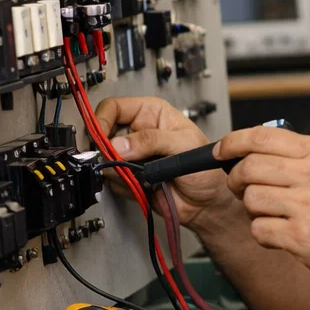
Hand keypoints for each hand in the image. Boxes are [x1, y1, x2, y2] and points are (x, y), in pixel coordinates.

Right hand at [95, 95, 232, 227]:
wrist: (208, 202)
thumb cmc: (207, 168)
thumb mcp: (184, 145)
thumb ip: (152, 140)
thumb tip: (120, 144)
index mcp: (151, 113)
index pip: (114, 107)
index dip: (102, 120)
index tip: (101, 138)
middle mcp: (138, 132)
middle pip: (103, 133)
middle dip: (108, 150)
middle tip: (121, 160)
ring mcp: (132, 156)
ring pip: (105, 159)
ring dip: (119, 170)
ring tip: (143, 174)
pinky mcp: (129, 176)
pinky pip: (112, 179)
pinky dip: (123, 184)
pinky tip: (144, 184)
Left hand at [217, 126, 309, 300]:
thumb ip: (306, 159)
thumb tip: (259, 153)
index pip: (262, 137)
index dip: (233, 143)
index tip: (221, 151)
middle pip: (249, 167)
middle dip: (237, 180)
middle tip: (243, 190)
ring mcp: (308, 206)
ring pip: (251, 199)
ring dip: (255, 211)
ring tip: (275, 217)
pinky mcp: (302, 238)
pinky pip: (259, 230)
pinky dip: (264, 236)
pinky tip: (283, 238)